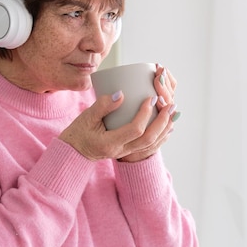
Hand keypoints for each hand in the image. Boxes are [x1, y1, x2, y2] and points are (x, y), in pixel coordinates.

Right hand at [59, 65, 179, 161]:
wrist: (73, 152)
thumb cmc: (77, 133)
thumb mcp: (86, 117)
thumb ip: (102, 106)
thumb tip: (121, 93)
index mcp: (110, 143)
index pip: (135, 130)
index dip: (145, 114)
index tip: (150, 98)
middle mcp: (120, 151)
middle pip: (148, 139)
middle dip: (162, 121)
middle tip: (170, 104)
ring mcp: (125, 153)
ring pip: (152, 144)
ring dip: (164, 128)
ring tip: (173, 112)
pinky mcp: (127, 151)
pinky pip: (149, 147)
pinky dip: (161, 136)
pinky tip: (167, 126)